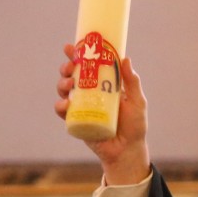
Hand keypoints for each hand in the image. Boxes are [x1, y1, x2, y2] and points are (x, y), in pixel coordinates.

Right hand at [56, 42, 150, 185]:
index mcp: (102, 85)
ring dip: (62, 83)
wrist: (127, 150)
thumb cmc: (134, 126)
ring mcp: (81, 107)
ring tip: (69, 84)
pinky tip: (66, 104)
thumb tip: (126, 58)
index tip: (70, 46)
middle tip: (69, 67)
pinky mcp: (76, 122)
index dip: (77, 55)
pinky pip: (63, 111)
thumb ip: (132, 82)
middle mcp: (89, 94)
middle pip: (71, 76)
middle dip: (66, 68)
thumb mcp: (137, 101)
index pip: (87, 66)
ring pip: (64, 91)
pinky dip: (61, 105)